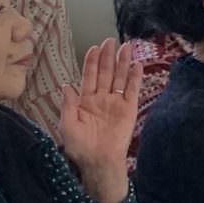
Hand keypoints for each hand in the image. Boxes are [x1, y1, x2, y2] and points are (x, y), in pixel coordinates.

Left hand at [56, 38, 141, 202]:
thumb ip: (68, 104)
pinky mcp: (129, 109)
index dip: (91, 62)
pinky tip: (137, 65)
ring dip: (122, 62)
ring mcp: (116, 103)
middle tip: (110, 41)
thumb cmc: (80, 147)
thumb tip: (67, 85)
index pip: (89, 77)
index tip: (94, 48)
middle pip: (105, 73)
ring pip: (120, 78)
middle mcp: (101, 99)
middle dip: (107, 57)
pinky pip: (132, 90)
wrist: (99, 161)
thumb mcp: (67, 125)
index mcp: (85, 101)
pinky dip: (135, 78)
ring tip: (126, 47)